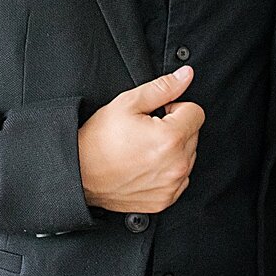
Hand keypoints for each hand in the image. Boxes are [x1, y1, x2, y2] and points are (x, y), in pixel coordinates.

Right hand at [78, 66, 202, 212]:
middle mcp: (177, 165)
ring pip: (188, 156)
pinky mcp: (165, 200)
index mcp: (171, 138)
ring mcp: (172, 185)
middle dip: (175, 128)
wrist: (79, 173)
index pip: (196, 112)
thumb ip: (163, 87)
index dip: (175, 108)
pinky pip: (180, 179)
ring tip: (144, 149)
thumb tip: (186, 75)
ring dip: (174, 150)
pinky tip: (146, 166)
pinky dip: (168, 170)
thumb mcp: (128, 103)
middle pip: (193, 134)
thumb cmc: (99, 140)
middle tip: (147, 132)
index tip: (157, 114)